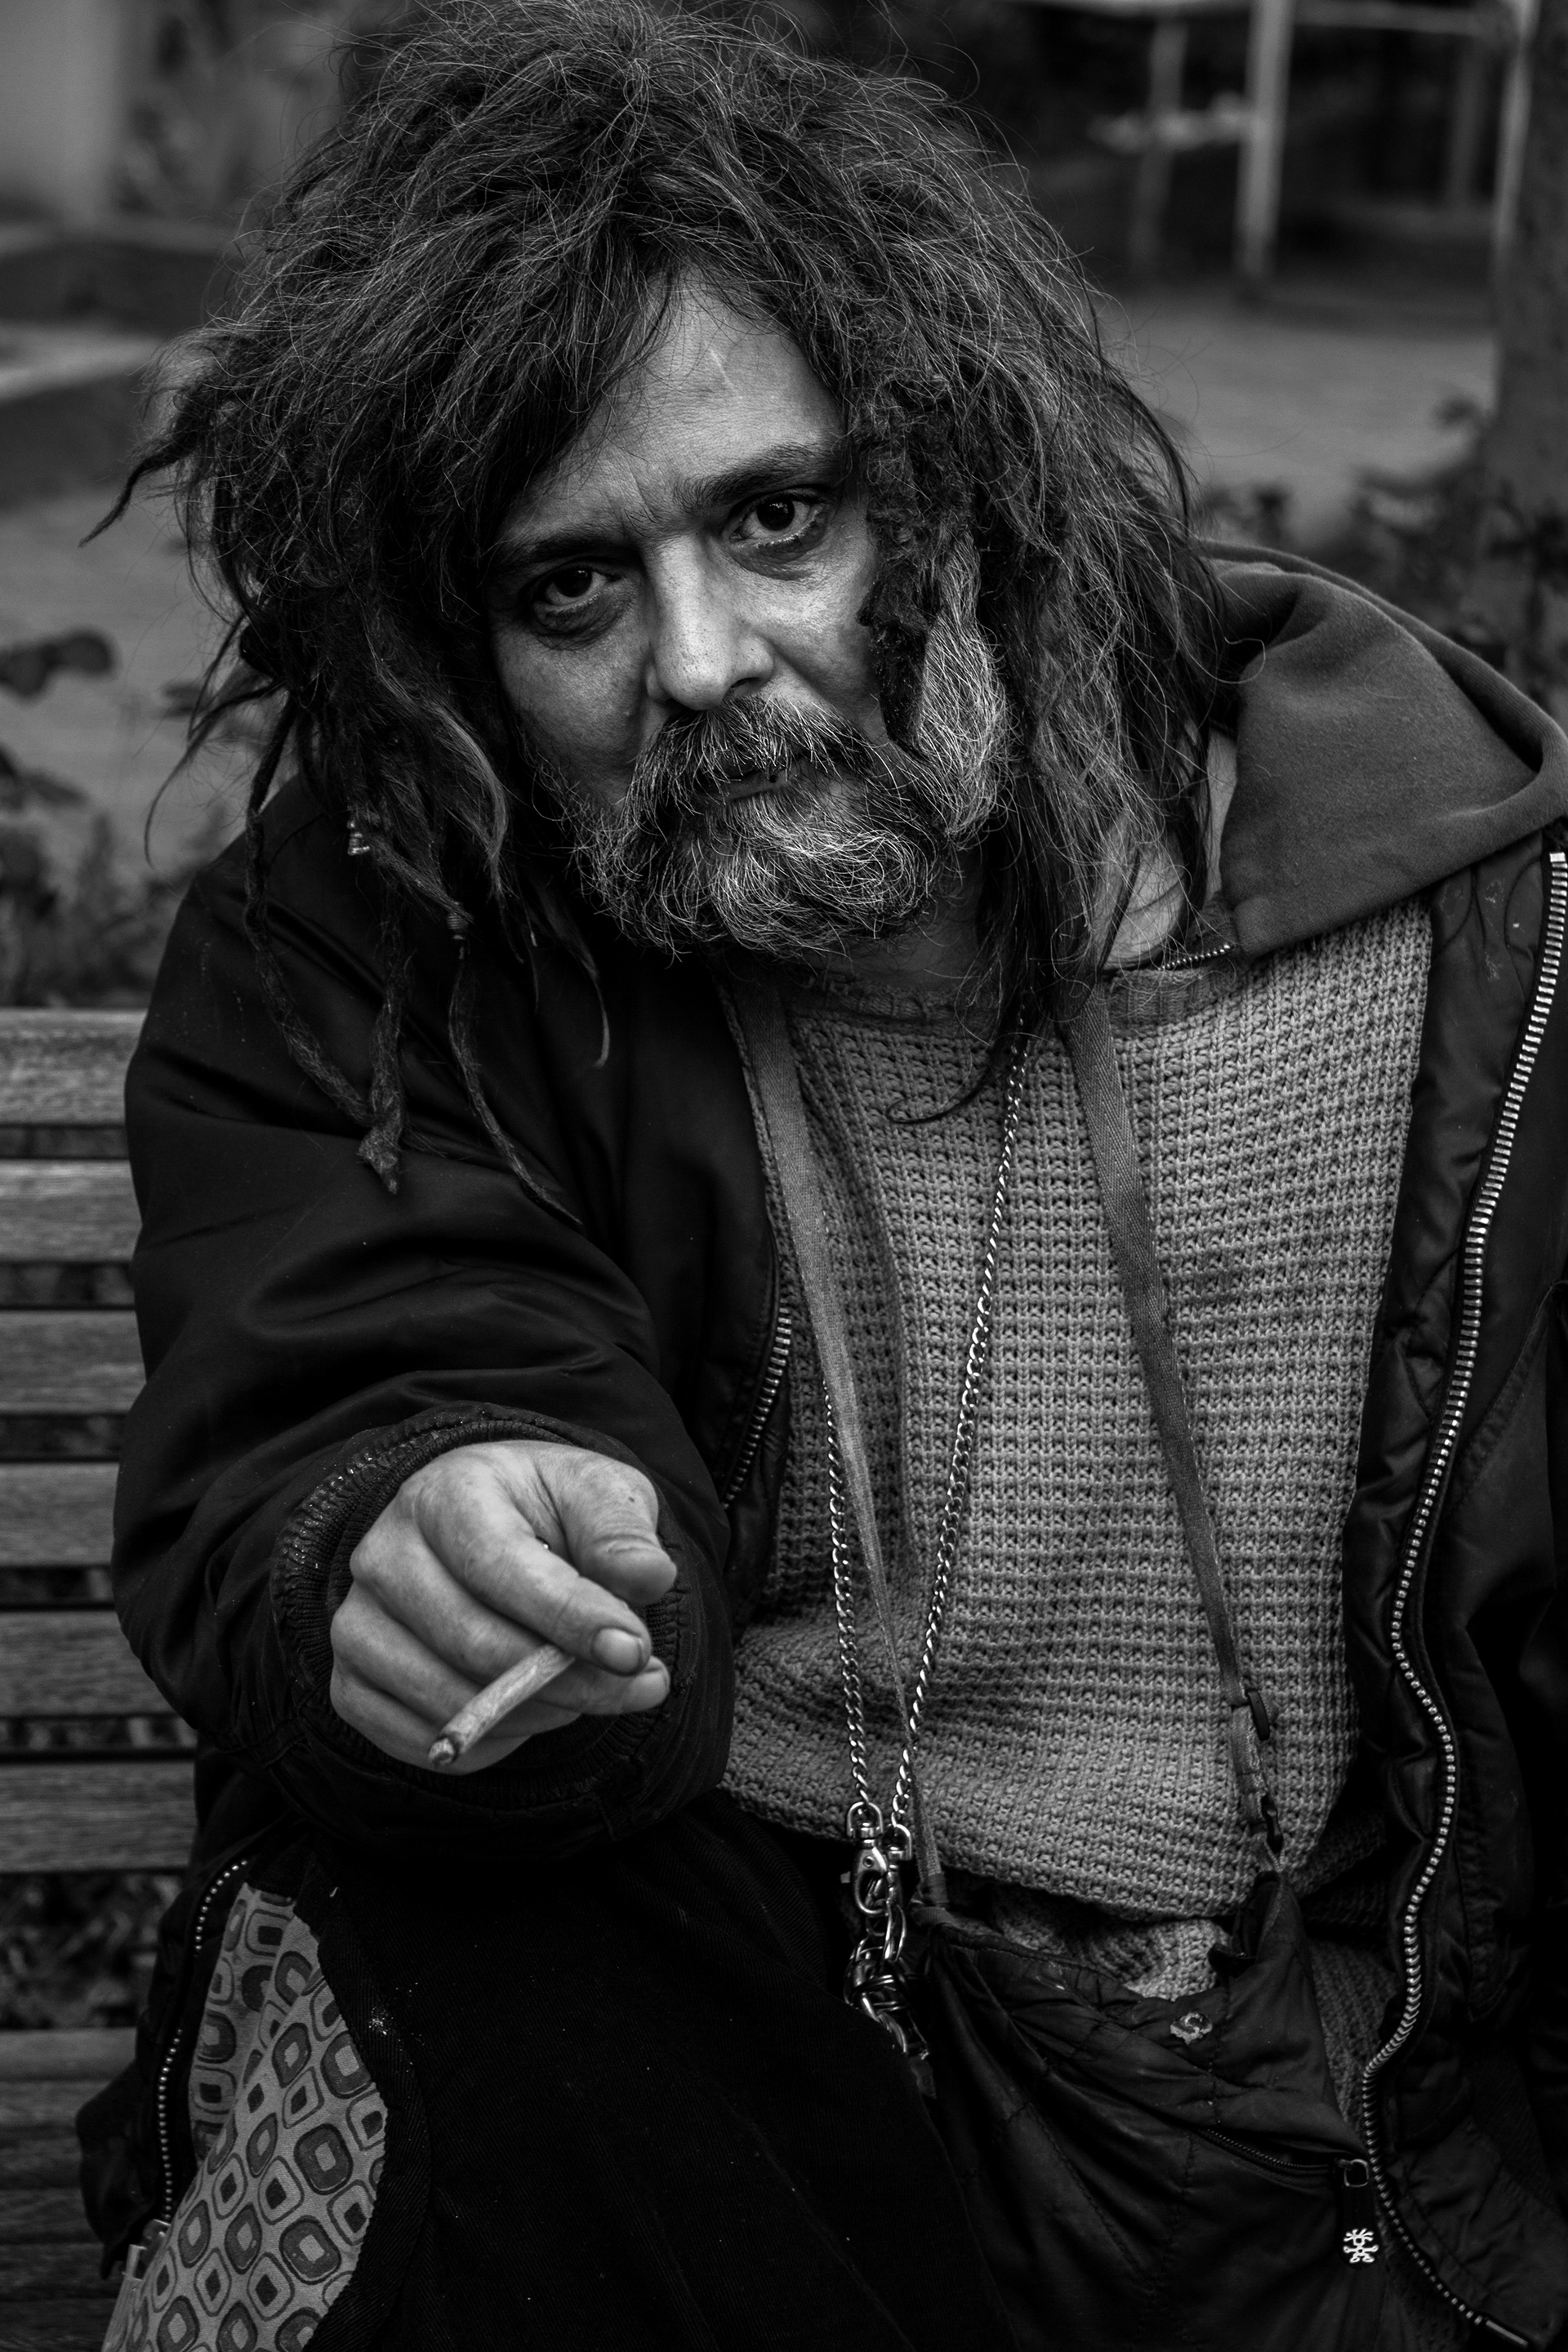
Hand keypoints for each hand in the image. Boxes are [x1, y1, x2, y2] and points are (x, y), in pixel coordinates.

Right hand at [330, 1440, 675, 1771]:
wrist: (487, 1528)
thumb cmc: (547, 1512)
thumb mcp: (597, 1496)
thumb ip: (621, 1533)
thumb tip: (648, 1578)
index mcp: (444, 1493)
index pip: (501, 1566)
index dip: (571, 1616)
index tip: (635, 1652)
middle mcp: (382, 1554)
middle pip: (473, 1643)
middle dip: (569, 1678)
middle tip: (640, 1685)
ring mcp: (356, 1622)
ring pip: (448, 1699)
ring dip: (537, 1712)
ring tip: (586, 1688)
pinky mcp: (350, 1682)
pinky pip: (423, 1742)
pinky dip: (490, 1743)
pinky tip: (528, 1708)